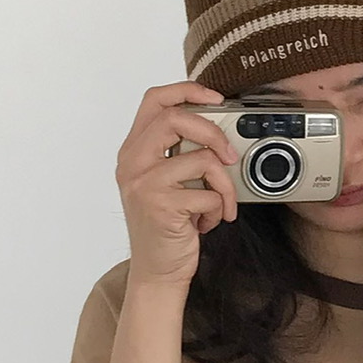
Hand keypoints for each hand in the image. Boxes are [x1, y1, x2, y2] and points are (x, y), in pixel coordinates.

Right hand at [116, 82, 240, 290]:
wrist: (157, 272)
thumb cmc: (168, 227)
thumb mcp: (166, 184)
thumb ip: (178, 155)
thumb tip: (217, 133)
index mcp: (134, 150)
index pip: (155, 100)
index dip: (187, 90)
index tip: (215, 98)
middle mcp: (133, 162)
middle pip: (176, 118)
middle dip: (213, 133)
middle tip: (229, 156)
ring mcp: (144, 183)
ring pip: (202, 159)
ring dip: (224, 185)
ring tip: (221, 205)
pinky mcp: (161, 206)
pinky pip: (208, 195)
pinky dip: (219, 210)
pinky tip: (208, 223)